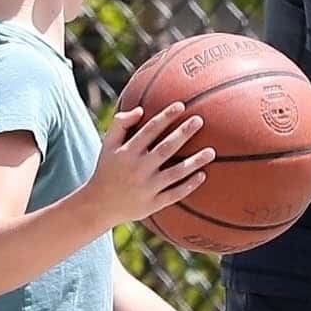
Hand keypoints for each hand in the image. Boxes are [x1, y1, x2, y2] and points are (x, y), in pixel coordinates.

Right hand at [85, 103, 213, 225]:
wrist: (99, 205)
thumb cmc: (107, 169)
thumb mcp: (107, 145)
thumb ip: (120, 124)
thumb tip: (141, 110)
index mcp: (127, 152)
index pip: (149, 130)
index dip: (165, 117)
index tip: (181, 105)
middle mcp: (138, 169)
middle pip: (166, 148)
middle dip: (183, 133)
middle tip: (199, 120)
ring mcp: (147, 188)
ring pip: (175, 173)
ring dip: (195, 162)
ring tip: (211, 152)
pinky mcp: (153, 204)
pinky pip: (174, 194)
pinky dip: (189, 186)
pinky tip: (203, 175)